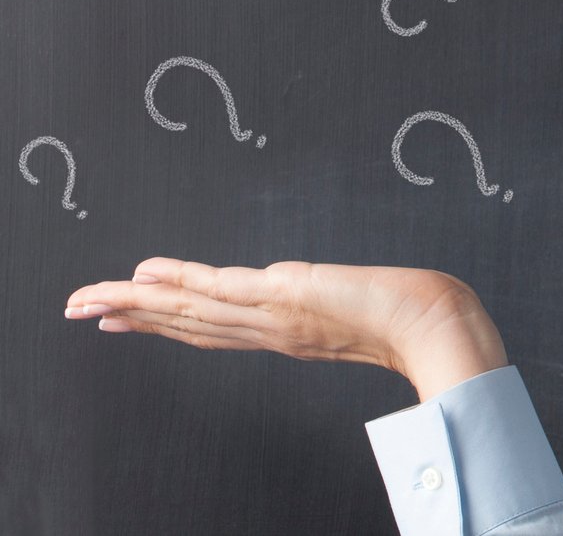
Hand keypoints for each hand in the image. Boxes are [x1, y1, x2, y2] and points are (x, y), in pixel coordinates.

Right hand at [63, 258, 507, 401]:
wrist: (439, 326)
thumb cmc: (413, 316)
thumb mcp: (356, 308)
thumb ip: (322, 299)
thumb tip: (298, 283)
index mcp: (284, 333)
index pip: (211, 329)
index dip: (163, 324)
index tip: (123, 318)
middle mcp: (270, 329)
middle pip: (187, 323)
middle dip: (132, 317)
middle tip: (79, 309)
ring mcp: (274, 314)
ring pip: (191, 308)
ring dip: (136, 303)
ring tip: (90, 299)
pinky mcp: (287, 296)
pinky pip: (222, 288)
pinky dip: (181, 281)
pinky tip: (147, 275)